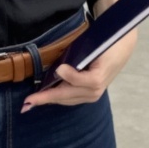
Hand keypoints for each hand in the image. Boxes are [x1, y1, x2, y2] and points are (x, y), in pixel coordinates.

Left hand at [19, 0, 136, 112]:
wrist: (121, 47)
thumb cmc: (106, 45)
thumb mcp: (94, 46)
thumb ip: (78, 58)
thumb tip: (59, 70)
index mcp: (97, 77)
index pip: (78, 81)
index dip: (68, 78)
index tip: (56, 71)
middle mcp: (95, 90)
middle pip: (67, 95)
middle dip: (46, 98)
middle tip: (27, 102)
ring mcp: (93, 95)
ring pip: (66, 99)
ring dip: (50, 99)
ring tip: (33, 101)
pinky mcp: (90, 95)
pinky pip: (70, 98)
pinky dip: (58, 97)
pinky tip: (46, 96)